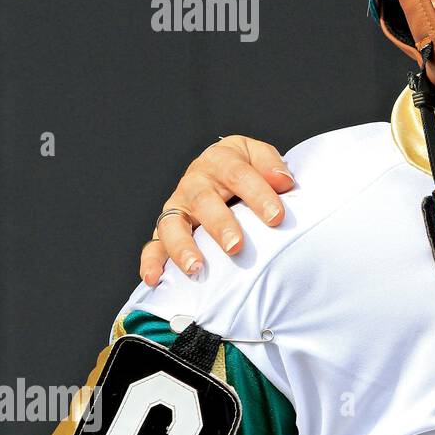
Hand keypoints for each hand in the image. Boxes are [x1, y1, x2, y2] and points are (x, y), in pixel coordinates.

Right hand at [140, 136, 295, 285]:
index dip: (257, 194)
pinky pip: (154, 245)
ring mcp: (178, 206)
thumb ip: (270, 164)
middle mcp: (194, 183)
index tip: (276, 216)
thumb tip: (283, 181)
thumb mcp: (257, 155)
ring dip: (183, 247)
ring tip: (196, 268)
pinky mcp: (167, 229)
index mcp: (218, 160)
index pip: (238, 174)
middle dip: (220, 224)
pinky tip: (154, 279)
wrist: (221, 169)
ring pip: (173, 224)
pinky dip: (151, 262)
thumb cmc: (246, 167)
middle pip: (203, 200)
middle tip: (236, 246)